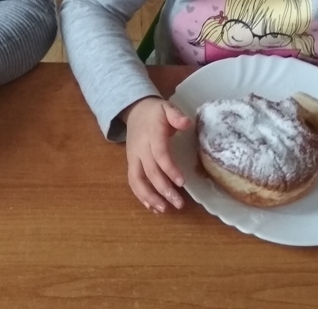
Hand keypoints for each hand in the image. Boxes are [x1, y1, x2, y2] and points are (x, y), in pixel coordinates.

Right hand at [122, 97, 191, 212]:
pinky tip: (152, 207)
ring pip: (137, 180)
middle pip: (149, 172)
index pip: (159, 154)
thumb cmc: (155, 112)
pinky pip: (133, 182)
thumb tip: (186, 123)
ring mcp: (133, 158)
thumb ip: (176, 115)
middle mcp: (140, 149)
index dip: (170, 169)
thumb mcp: (167, 107)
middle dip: (163, 189)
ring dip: (149, 197)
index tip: (182, 182)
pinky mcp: (130, 164)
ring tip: (164, 210)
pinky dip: (141, 196)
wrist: (134, 110)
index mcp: (152, 135)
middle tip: (178, 204)